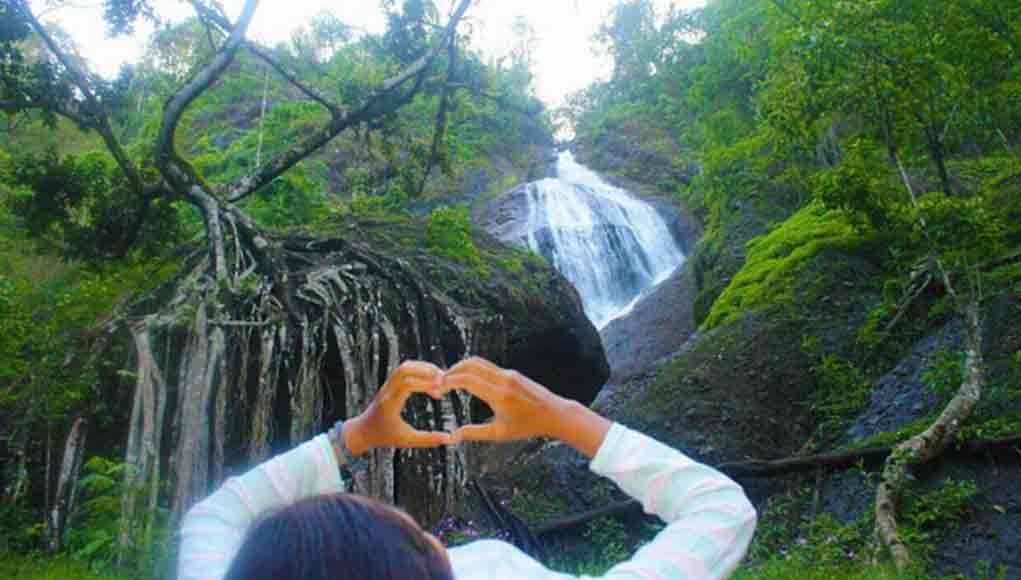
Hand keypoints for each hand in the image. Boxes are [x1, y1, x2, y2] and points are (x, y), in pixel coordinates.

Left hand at [343, 361, 451, 456]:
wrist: (362, 431)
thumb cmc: (384, 437)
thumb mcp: (406, 441)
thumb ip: (427, 439)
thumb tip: (448, 439)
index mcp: (390, 403)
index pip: (407, 385)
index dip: (425, 384)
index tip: (440, 391)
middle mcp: (387, 391)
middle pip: (405, 369)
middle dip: (426, 370)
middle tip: (442, 379)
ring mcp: (387, 385)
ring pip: (404, 366)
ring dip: (423, 368)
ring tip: (438, 378)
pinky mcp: (389, 384)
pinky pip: (404, 370)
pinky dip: (418, 370)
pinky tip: (429, 381)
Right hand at [442, 357, 611, 457]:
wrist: (554, 414)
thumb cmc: (527, 426)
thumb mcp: (499, 433)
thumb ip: (474, 433)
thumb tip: (453, 437)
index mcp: (498, 394)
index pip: (467, 380)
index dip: (449, 382)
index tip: (439, 389)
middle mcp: (503, 379)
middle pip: (470, 365)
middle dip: (452, 371)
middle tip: (440, 382)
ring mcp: (508, 373)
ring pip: (479, 362)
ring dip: (462, 368)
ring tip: (450, 380)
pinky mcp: (512, 373)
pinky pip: (488, 367)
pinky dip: (473, 370)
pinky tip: (468, 380)